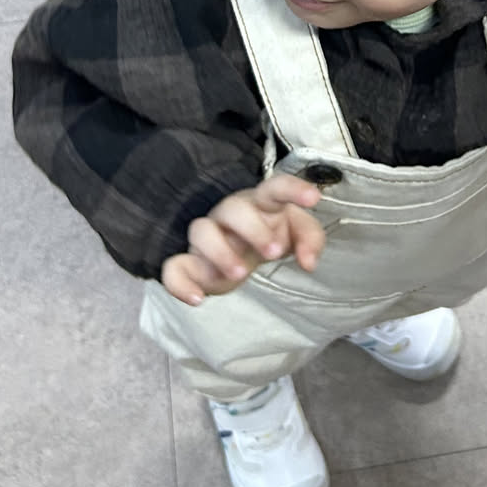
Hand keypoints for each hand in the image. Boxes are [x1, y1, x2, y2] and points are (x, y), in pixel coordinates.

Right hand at [160, 173, 325, 304]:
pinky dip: (180, 284)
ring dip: (220, 252)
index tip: (314, 198)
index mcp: (260, 203)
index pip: (274, 187)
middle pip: (234, 208)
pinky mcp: (188, 264)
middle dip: (254, 229)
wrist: (231, 256)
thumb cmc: (266, 235)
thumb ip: (310, 240)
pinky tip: (197, 299)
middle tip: (274, 253)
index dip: (293, 188)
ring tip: (240, 274)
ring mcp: (206, 238)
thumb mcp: (293, 234)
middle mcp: (229, 214)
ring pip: (201, 231)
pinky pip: (172, 268)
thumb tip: (309, 262)